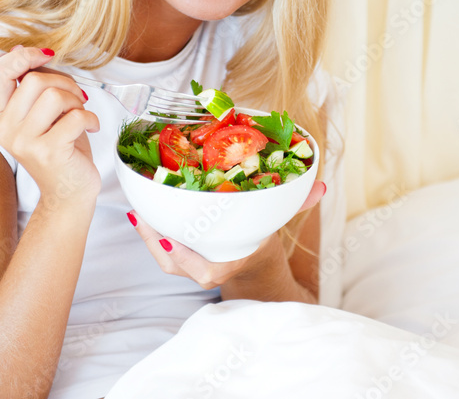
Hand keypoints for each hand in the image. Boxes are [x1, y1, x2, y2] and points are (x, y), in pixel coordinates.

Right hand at [0, 46, 101, 208]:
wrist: (69, 193)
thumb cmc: (62, 149)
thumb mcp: (44, 115)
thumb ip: (35, 87)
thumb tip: (21, 50)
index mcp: (3, 116)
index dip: (22, 57)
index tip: (46, 56)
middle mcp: (8, 129)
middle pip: (35, 80)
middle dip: (65, 82)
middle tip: (76, 98)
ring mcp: (26, 142)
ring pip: (54, 96)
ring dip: (76, 100)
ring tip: (81, 114)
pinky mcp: (49, 152)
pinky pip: (75, 117)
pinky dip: (91, 118)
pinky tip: (91, 127)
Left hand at [128, 180, 325, 289]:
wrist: (253, 263)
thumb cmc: (260, 239)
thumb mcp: (277, 222)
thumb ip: (297, 205)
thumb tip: (320, 187)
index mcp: (228, 266)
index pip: (203, 270)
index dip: (185, 257)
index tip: (171, 236)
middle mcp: (206, 272)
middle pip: (173, 261)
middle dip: (156, 237)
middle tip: (144, 211)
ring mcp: (190, 268)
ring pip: (164, 257)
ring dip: (149, 233)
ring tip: (138, 207)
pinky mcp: (180, 261)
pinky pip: (161, 251)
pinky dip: (150, 233)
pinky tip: (141, 212)